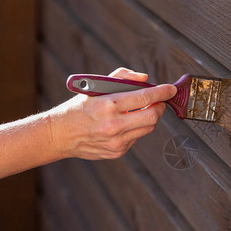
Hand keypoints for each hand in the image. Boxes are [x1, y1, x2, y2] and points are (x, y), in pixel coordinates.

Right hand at [49, 68, 176, 159]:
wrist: (59, 135)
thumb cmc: (79, 107)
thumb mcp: (95, 87)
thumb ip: (122, 78)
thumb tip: (145, 78)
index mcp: (108, 105)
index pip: (145, 98)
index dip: (162, 92)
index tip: (171, 89)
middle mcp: (114, 125)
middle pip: (153, 116)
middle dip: (160, 106)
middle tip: (159, 101)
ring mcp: (116, 141)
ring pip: (148, 128)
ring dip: (150, 117)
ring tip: (142, 110)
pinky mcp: (117, 152)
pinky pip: (137, 137)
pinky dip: (137, 128)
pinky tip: (127, 123)